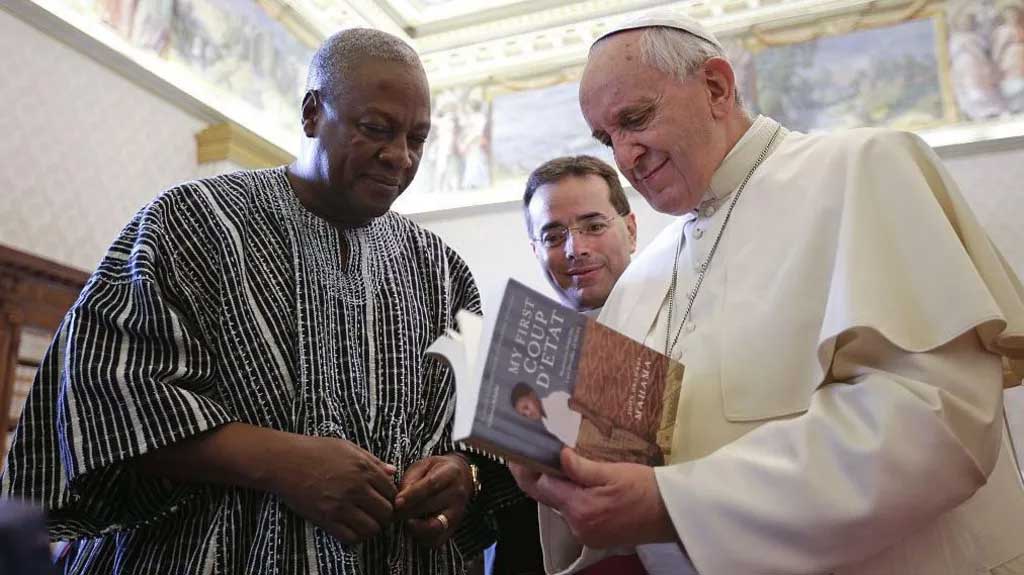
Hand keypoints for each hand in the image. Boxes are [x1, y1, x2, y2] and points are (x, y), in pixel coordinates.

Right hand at [268, 435, 397, 543]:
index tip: (384, 501)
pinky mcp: (325, 518)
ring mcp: (341, 504)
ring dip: (371, 528)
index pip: (392, 492)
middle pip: (386, 512)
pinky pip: (351, 537)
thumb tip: (393, 471)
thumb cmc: (316, 450)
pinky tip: (350, 528)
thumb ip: (373, 461)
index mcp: (364, 469)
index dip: (391, 499)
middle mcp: (356, 488)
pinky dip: (355, 536)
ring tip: (364, 522)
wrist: (284, 461)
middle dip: (384, 516)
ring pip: (371, 528)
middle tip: (376, 514)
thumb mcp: (348, 448)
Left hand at [394, 454, 473, 546]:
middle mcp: (457, 494)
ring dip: (415, 527)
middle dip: (408, 511)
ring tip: (403, 521)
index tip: (397, 502)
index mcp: (451, 473)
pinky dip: (422, 538)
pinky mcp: (453, 528)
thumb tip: (399, 499)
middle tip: (393, 513)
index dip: (412, 495)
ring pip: (435, 526)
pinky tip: (413, 529)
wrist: (461, 478)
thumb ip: (410, 479)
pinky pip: (437, 540)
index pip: (431, 485)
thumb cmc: (436, 471)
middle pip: (431, 506)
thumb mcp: (424, 466)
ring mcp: (457, 513)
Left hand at [523, 448, 675, 547]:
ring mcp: (585, 534)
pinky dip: (572, 496)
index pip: (540, 487)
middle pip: (548, 496)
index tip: (516, 453)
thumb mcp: (613, 471)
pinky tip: (578, 480)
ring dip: (558, 485)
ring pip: (560, 504)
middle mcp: (577, 525)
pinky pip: (574, 513)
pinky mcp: (594, 536)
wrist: (671, 514)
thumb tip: (557, 455)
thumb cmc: (645, 488)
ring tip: (558, 459)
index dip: (525, 469)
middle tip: (535, 449)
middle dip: (541, 474)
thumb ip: (581, 467)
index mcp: (579, 508)